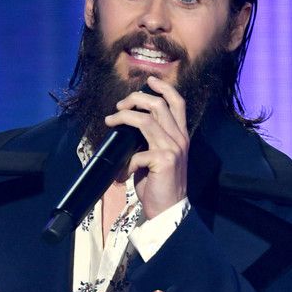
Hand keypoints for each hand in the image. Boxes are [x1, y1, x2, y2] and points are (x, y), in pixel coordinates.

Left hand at [104, 75, 188, 219]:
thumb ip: (151, 140)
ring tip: (110, 121)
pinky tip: (121, 174)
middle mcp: (180, 139)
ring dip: (124, 117)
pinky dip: (125, 163)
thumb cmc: (159, 184)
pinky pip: (137, 153)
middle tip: (119, 105)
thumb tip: (128, 126)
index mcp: (181, 136)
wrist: (168, 210)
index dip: (164, 87)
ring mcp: (173, 149)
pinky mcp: (164, 161)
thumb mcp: (158, 157)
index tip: (149, 80)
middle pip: (158, 105)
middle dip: (135, 99)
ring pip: (146, 120)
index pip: (178, 103)